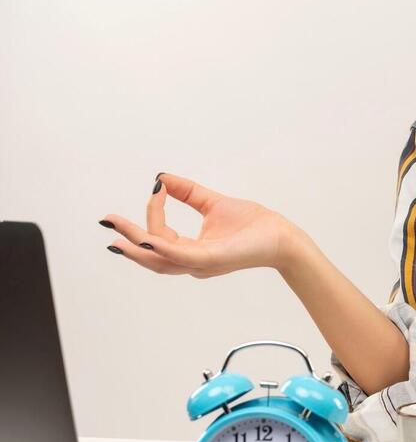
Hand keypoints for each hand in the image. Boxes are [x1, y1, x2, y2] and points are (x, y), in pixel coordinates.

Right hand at [100, 172, 297, 278]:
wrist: (282, 236)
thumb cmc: (254, 225)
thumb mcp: (213, 203)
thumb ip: (188, 193)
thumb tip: (161, 178)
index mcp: (191, 250)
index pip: (159, 235)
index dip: (153, 212)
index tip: (157, 188)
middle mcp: (192, 261)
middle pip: (150, 253)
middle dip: (127, 237)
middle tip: (107, 221)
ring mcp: (201, 263)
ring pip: (159, 259)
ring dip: (136, 246)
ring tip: (117, 234)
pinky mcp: (212, 260)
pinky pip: (180, 257)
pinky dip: (162, 249)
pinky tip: (148, 239)